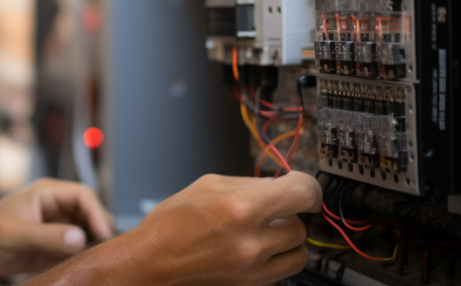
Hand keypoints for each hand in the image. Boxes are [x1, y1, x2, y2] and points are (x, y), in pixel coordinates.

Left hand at [0, 178, 114, 278]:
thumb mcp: (15, 235)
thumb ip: (47, 236)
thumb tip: (79, 238)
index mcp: (46, 193)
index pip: (83, 196)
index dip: (96, 213)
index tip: (103, 233)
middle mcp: (55, 208)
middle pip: (90, 214)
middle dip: (99, 229)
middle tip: (104, 251)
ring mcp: (56, 228)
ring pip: (87, 233)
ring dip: (92, 244)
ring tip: (96, 260)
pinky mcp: (54, 247)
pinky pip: (77, 250)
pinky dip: (83, 257)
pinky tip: (83, 267)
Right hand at [113, 170, 321, 284]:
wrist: (152, 262)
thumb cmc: (170, 225)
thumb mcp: (207, 186)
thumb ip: (248, 184)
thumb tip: (277, 184)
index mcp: (240, 209)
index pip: (302, 194)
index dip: (308, 186)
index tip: (302, 185)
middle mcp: (251, 243)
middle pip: (300, 225)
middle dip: (290, 213)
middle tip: (272, 208)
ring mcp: (253, 269)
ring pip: (299, 251)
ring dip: (288, 237)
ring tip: (267, 230)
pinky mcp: (251, 285)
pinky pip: (284, 269)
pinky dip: (278, 256)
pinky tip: (258, 246)